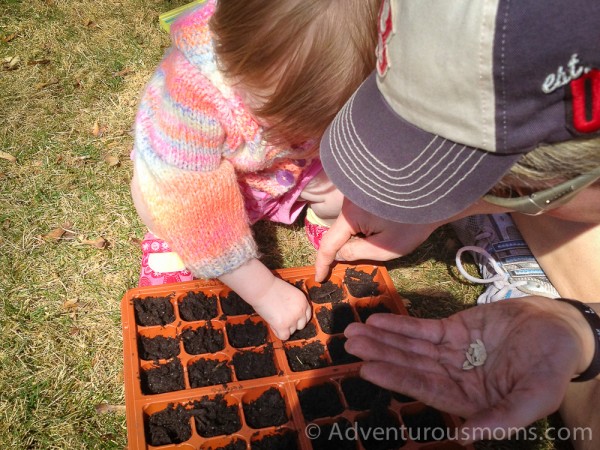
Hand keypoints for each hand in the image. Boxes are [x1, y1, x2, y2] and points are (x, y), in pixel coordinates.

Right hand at [251, 276, 311, 340]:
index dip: (299, 318)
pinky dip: (278, 333)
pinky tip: (272, 325)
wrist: (261, 288)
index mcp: (303, 300)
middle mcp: (300, 311)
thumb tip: (290, 314)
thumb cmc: (270, 287)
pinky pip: (284, 336)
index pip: (307, 315)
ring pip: (292, 331)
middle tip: (282, 318)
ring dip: (284, 328)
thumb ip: (293, 304)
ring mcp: (292, 319)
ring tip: (274, 318)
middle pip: (301, 325)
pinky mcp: (283, 325)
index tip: (293, 318)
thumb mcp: (289, 293)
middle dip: (292, 324)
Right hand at [315, 199, 437, 281]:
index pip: (327, 243)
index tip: (319, 278)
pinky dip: (360, 229)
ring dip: (355, 238)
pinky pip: (354, 217)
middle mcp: (347, 202)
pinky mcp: (363, 195)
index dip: (322, 263)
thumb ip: (357, 253)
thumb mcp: (385, 248)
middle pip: (337, 233)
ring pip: (346, 224)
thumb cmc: (411, 224)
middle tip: (361, 259)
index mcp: (349, 215)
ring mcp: (355, 196)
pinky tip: (381, 230)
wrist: (433, 195)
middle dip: (343, 249)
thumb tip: (338, 255)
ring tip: (381, 240)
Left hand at [344, 297, 588, 442]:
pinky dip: (400, 325)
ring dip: (383, 338)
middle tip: (350, 344)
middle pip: (410, 366)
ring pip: (410, 346)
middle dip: (380, 354)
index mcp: (469, 399)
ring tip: (354, 331)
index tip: (368, 369)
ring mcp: (451, 352)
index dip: (397, 379)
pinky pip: (422, 328)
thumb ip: (504, 418)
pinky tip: (378, 321)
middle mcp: (453, 377)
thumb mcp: (537, 396)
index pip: (425, 389)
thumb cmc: (553, 365)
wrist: (559, 327)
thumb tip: (467, 439)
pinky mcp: (453, 330)